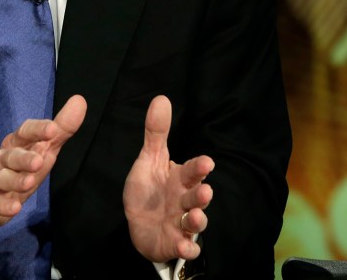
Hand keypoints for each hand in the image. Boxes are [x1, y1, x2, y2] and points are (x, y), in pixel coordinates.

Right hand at [0, 95, 86, 228]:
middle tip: (39, 161)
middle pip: (12, 155)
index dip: (38, 130)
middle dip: (24, 158)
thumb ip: (62, 128)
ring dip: (15, 180)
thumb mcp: (43, 148)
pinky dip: (2, 205)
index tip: (53, 129)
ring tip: (29, 183)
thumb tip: (80, 100)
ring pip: (2, 177)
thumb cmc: (20, 167)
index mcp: (17, 144)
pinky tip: (15, 208)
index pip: (25, 132)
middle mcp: (3, 158)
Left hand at [123, 95, 213, 261]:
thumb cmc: (150, 189)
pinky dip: (187, 249)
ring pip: (194, 222)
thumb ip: (156, 133)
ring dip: (198, 220)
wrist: (140, 224)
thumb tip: (161, 98)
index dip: (198, 167)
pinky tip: (186, 248)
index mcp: (179, 179)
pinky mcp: (175, 243)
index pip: (191, 171)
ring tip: (197, 216)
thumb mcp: (149, 160)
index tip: (206, 162)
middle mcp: (184, 201)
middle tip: (206, 191)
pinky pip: (185, 247)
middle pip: (196, 197)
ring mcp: (181, 223)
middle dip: (201, 195)